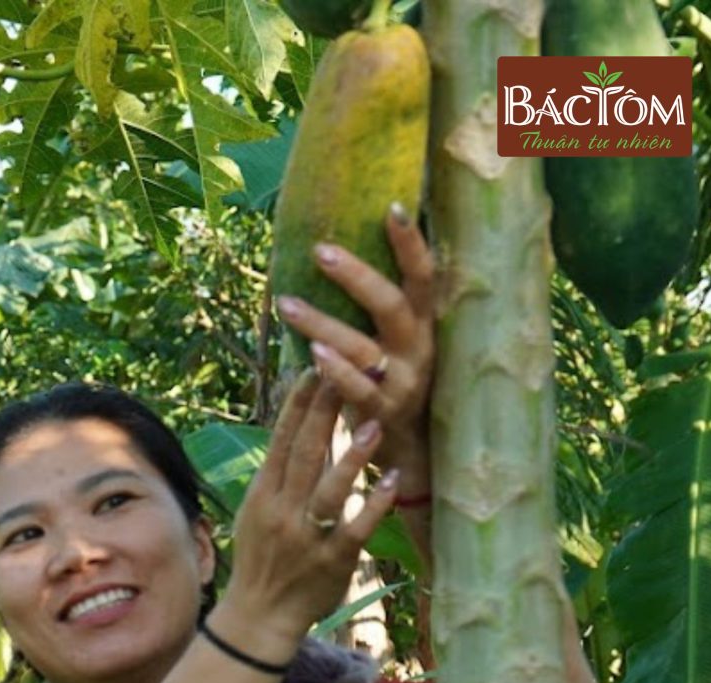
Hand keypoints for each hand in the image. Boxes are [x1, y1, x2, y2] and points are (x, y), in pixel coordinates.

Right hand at [221, 370, 403, 658]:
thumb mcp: (257, 514)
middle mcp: (282, 512)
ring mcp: (306, 538)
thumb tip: (296, 428)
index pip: (281, 442)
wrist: (257, 618)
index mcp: (263, 496)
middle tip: (344, 372)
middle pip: (304, 455)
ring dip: (351, 457)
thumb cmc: (262, 561)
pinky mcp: (332, 561)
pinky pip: (354, 528)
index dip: (297, 404)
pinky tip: (391, 481)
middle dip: (323, 413)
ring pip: (328, 491)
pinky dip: (373, 505)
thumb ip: (278, 476)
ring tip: (373, 423)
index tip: (313, 369)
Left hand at [276, 204, 435, 490]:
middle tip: (319, 249)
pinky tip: (308, 358)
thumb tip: (355, 249)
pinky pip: (356, 390)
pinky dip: (333, 373)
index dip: (411, 242)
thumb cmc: (400, 378)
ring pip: (363, 347)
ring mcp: (403, 380)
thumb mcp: (402, 339)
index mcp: (425, 321)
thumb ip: (385, 303)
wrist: (417, 448)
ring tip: (285, 304)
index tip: (390, 206)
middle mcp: (419, 346)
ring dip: (323, 324)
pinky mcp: (382, 412)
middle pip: (391, 303)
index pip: (424, 274)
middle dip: (356, 275)